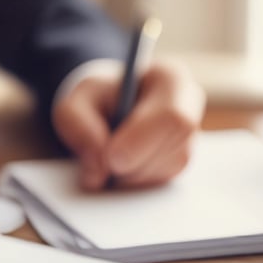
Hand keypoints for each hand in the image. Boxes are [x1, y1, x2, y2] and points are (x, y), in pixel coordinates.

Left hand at [52, 58, 204, 189]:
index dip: (141, 141)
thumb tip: (98, 170)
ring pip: (167, 169)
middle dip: (133, 165)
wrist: (104, 108)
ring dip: (131, 175)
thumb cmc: (94, 100)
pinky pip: (161, 182)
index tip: (111, 158)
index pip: (171, 116)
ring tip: (106, 160)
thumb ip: (79, 129)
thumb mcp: (74, 103)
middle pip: (172, 148)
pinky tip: (118, 167)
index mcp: (170, 80)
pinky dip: (134, 182)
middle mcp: (188, 109)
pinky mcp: (179, 163)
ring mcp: (188, 138)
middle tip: (102, 169)